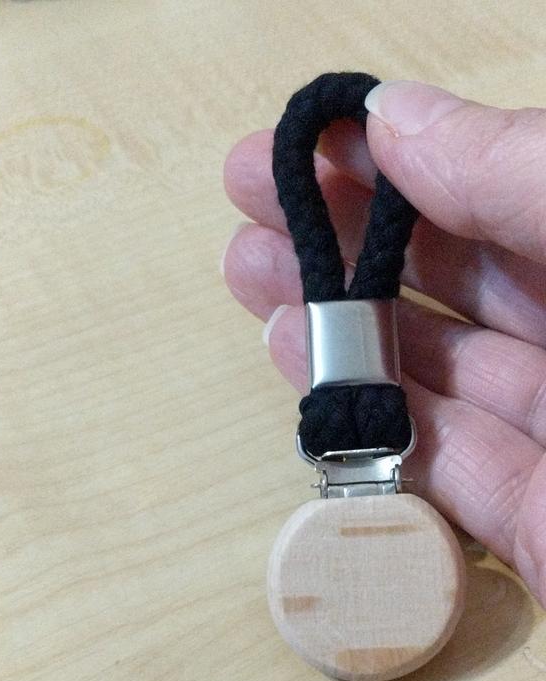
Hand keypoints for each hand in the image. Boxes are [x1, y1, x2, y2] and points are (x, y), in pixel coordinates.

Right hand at [222, 81, 545, 607]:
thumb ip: (528, 177)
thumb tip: (397, 117)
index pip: (521, 185)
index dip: (412, 154)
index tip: (313, 135)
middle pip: (473, 276)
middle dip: (355, 238)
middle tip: (254, 202)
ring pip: (450, 373)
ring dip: (347, 326)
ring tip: (254, 280)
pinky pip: (451, 470)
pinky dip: (376, 422)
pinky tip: (303, 374)